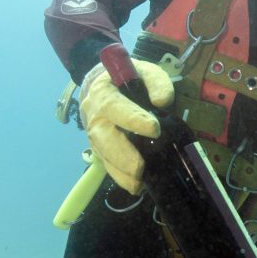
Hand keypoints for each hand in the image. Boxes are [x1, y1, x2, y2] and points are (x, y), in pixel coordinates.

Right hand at [79, 59, 174, 193]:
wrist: (107, 84)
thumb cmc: (131, 78)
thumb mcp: (147, 71)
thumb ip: (157, 82)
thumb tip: (162, 101)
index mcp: (103, 92)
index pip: (113, 106)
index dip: (132, 119)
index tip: (154, 129)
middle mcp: (94, 114)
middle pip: (101, 137)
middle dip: (120, 154)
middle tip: (140, 167)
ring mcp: (94, 133)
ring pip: (102, 154)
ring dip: (119, 171)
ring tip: (138, 183)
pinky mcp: (99, 147)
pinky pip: (106, 164)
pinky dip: (119, 177)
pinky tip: (135, 185)